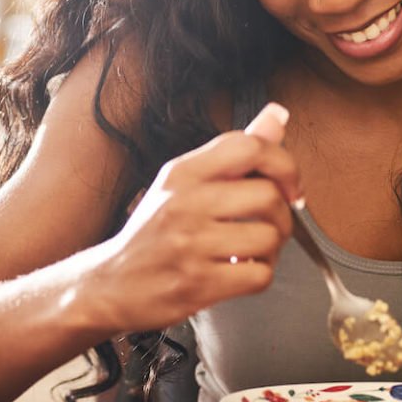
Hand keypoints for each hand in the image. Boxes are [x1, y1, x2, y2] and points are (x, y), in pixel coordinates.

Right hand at [84, 102, 299, 331]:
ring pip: (269, 238)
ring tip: (251, 252)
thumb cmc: (153, 233)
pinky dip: (259, 276)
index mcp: (183, 172)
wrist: (111, 284)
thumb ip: (234, 153)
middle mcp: (185, 203)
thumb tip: (277, 117)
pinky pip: (259, 275)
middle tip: (270, 226)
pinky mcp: (197, 284)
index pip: (250, 146)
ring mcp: (190, 245)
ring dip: (272, 250)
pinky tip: (239, 271)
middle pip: (268, 195)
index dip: (285, 164)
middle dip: (283, 215)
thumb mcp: (184, 183)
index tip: (290, 186)